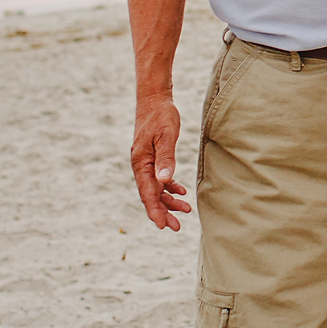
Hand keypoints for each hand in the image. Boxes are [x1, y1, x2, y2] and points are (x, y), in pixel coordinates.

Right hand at [130, 94, 189, 230]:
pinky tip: (181, 193)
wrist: (154, 100)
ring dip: (169, 201)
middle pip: (150, 195)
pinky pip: (159, 178)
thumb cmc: (160, 116)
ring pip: (156, 189)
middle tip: (177, 227)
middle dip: (163, 212)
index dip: (155, 211)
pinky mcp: (153, 157)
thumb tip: (164, 181)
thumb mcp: (166, 136)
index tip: (164, 226)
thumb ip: (166, 158)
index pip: (147, 194)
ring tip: (185, 211)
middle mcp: (141, 165)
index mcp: (141, 163)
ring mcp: (146, 162)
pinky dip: (170, 187)